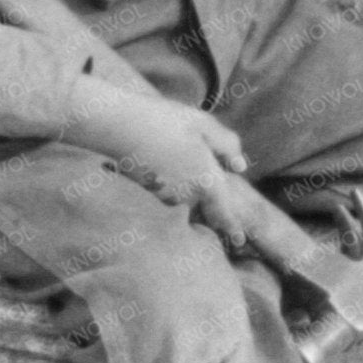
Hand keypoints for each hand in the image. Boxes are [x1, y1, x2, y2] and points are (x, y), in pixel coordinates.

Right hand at [72, 80, 255, 232]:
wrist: (122, 125)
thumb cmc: (168, 121)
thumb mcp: (206, 125)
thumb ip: (228, 146)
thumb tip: (240, 167)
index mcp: (206, 181)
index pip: (223, 212)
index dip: (232, 228)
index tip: (239, 241)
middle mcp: (186, 196)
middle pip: (204, 208)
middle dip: (210, 207)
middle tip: (207, 191)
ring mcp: (164, 197)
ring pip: (184, 202)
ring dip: (188, 194)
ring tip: (181, 167)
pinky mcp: (147, 193)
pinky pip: (166, 196)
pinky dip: (171, 187)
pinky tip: (165, 164)